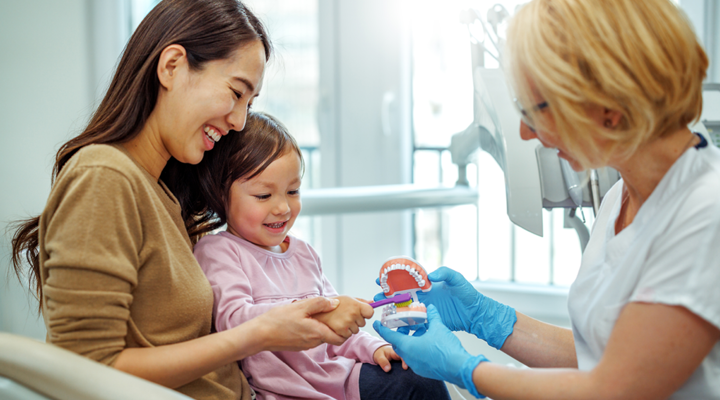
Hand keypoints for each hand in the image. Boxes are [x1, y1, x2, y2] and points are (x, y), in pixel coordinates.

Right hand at [253, 297, 345, 350]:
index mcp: (317, 333)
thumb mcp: (300, 306)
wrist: (260, 334)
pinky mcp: (298, 345)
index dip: (345, 329)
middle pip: (331, 337)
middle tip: (331, 311)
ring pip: (321, 337)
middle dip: (334, 326)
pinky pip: (311, 338)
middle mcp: (313, 342)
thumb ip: (320, 304)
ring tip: (317, 313)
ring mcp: (305, 345)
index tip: (343, 318)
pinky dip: (313, 330)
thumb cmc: (279, 319)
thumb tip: (335, 303)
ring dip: (322, 327)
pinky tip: (306, 320)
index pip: (340, 338)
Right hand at [312, 295, 373, 338]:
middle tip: (344, 316)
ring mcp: (347, 323)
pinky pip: (348, 336)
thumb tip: (372, 302)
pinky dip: (343, 334)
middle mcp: (352, 314)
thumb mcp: (346, 299)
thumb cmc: (331, 306)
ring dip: (350, 328)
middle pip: (362, 323)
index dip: (366, 313)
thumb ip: (360, 301)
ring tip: (339, 321)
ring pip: (356, 331)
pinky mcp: (341, 332)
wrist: (315, 313)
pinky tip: (336, 327)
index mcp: (355, 304)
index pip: (370, 312)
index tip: (361, 313)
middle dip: (356, 321)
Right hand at [374, 266, 516, 348]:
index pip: (407, 280)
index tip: (380, 279)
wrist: (476, 314)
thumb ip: (445, 273)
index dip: (393, 279)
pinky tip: (395, 326)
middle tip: (376, 297)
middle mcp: (424, 296)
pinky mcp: (429, 321)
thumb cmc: (468, 294)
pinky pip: (414, 322)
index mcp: (428, 284)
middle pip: (401, 295)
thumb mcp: (457, 279)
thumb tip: (429, 276)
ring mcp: (425, 309)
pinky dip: (404, 324)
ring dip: (393, 310)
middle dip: (387, 295)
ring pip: (405, 309)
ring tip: (382, 312)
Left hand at [374, 305, 487, 395]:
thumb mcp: (438, 328)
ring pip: (407, 351)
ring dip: (410, 340)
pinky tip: (427, 342)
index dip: (382, 328)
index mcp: (408, 346)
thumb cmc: (447, 350)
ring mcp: (416, 365)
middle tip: (404, 324)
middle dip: (400, 333)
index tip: (376, 324)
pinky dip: (417, 348)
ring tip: (421, 331)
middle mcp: (409, 357)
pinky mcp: (424, 370)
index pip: (390, 336)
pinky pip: (415, 357)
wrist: (460, 368)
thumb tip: (431, 308)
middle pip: (398, 343)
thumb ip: (432, 316)